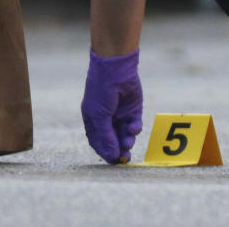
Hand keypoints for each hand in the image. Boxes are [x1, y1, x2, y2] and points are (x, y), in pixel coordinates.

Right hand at [80, 48, 142, 163]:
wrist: (115, 69)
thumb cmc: (101, 91)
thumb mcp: (99, 115)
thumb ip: (105, 136)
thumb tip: (112, 156)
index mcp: (93, 121)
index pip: (99, 143)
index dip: (106, 153)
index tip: (113, 160)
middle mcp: (107, 120)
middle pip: (113, 142)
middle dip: (119, 150)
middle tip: (125, 158)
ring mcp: (120, 115)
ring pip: (125, 135)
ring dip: (127, 141)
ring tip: (128, 141)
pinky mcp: (133, 110)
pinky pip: (134, 125)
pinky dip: (134, 129)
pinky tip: (133, 126)